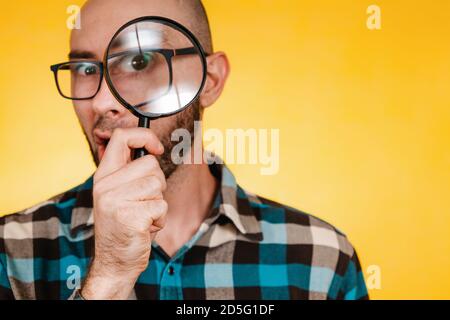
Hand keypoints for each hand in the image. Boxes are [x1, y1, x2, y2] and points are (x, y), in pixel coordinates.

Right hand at [81, 127, 167, 299]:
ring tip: (143, 216)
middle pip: (150, 164)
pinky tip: (145, 228)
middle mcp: (106, 185)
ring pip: (157, 184)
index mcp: (103, 176)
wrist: (114, 262)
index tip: (157, 149)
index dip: (144, 136)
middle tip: (144, 202)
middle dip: (157, 183)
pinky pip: (161, 205)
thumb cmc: (124, 226)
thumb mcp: (119, 194)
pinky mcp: (130, 216)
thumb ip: (129, 172)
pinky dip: (160, 218)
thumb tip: (152, 149)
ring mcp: (115, 201)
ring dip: (158, 203)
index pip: (121, 138)